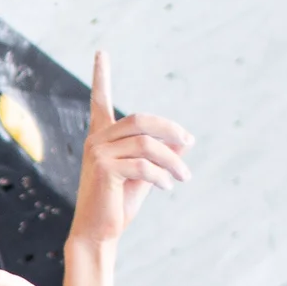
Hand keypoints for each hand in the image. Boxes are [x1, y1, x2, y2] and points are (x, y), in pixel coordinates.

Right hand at [61, 51, 192, 285]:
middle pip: (141, 120)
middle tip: (190, 142)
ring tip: (184, 177)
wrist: (99, 233)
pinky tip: (168, 186)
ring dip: (172, 161)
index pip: (100, 100)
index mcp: (102, 137)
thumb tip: (186, 140)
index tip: (101, 53)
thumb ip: (162, 155)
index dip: (101, 76)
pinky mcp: (103, 168)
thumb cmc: (119, 204)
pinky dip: (161, 175)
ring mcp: (97, 153)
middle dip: (170, 130)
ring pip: (146, 144)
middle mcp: (96, 140)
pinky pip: (143, 165)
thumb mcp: (146, 175)